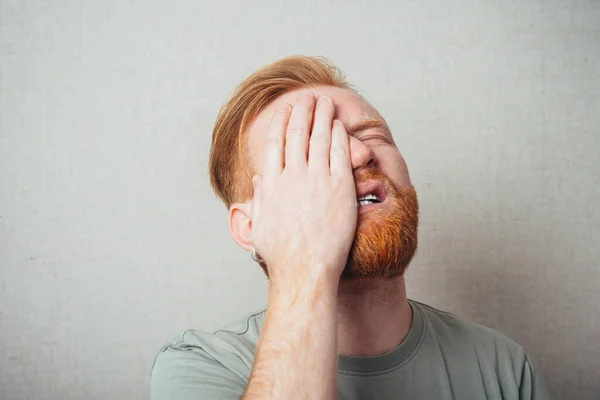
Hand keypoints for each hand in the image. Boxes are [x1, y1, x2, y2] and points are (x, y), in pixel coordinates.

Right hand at [250, 92, 356, 288]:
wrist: (305, 270)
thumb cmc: (281, 255)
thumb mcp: (261, 225)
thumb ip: (260, 199)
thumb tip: (260, 181)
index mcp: (272, 184)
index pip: (276, 143)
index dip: (281, 122)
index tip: (285, 110)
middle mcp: (293, 177)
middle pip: (297, 134)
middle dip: (302, 111)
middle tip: (307, 98)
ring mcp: (317, 180)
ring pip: (319, 138)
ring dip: (321, 116)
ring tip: (325, 102)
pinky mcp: (340, 188)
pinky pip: (340, 154)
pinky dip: (338, 136)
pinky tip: (338, 125)